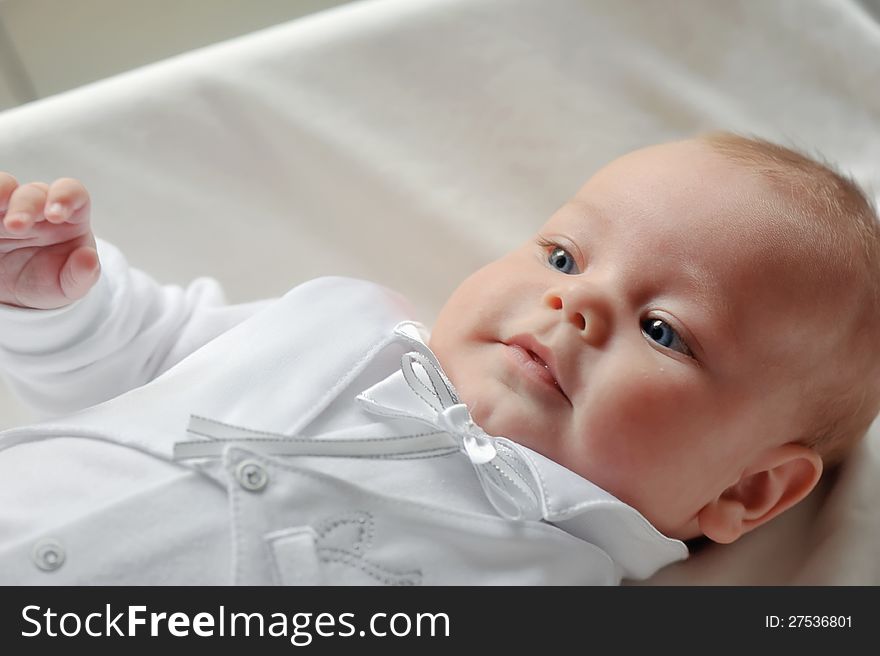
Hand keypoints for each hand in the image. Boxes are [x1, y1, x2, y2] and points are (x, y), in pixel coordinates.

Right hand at [0, 173, 99, 308]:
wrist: (17, 295)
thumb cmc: (50, 281)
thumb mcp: (69, 286)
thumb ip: (83, 274)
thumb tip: (90, 259)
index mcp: (70, 217)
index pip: (72, 192)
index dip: (65, 197)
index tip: (55, 216)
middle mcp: (40, 207)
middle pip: (34, 193)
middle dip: (25, 206)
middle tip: (15, 226)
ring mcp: (10, 208)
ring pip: (5, 187)